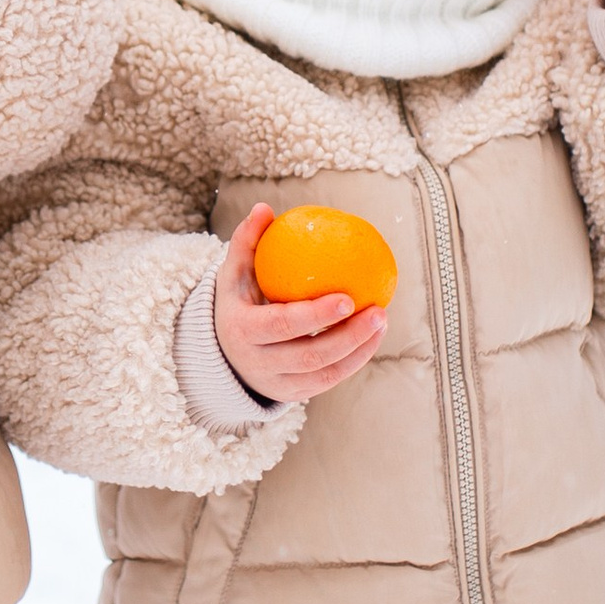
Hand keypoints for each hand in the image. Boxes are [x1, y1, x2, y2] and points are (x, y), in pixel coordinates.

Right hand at [209, 204, 387, 405]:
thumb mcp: (233, 272)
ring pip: (324, 374)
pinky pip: (329, 381)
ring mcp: (276, 383)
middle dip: (348, 336)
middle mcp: (257, 363)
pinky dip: (354, 361)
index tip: (348, 297)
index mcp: (242, 330)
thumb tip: (265, 208)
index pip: (281, 325)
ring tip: (382, 320)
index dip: (315, 315)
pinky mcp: (292, 394)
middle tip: (378, 311)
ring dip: (359, 350)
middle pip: (309, 355)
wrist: (222, 353)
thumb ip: (247, 241)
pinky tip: (373, 337)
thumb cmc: (236, 302)